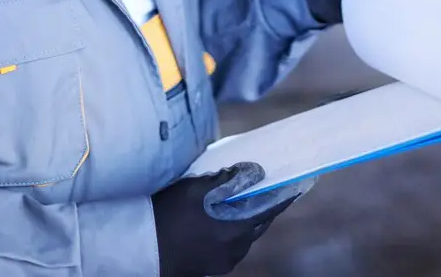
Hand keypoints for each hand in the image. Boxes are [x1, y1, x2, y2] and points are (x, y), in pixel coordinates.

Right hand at [153, 163, 294, 276]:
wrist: (140, 249)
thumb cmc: (166, 215)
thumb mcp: (195, 189)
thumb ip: (227, 180)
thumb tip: (251, 173)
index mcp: (236, 229)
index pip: (270, 208)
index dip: (285, 194)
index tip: (300, 182)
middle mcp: (236, 249)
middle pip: (259, 223)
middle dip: (263, 205)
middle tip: (265, 188)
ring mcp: (224, 262)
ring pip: (245, 236)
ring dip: (246, 219)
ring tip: (237, 202)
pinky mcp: (211, 267)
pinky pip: (231, 246)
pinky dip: (232, 231)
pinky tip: (219, 220)